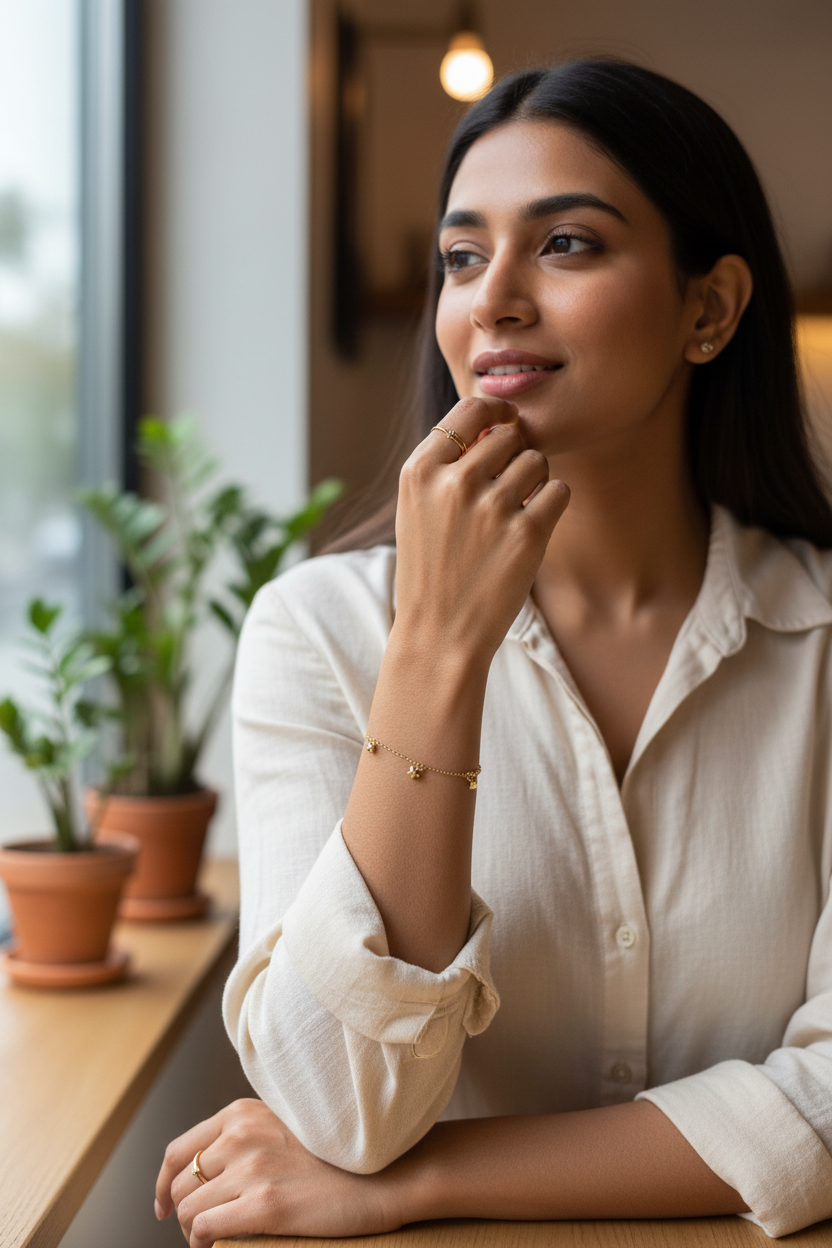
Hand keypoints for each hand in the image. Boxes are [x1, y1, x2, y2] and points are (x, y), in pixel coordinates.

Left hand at [155, 1098, 402, 1245]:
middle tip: (200, 1228)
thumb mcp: (284, 1125)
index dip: (164, 1182)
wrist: (384, 1174)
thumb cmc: (336, 1157)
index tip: (164, 1203)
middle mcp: (241, 1135)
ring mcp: (252, 1169)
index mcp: (243, 1113)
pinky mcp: (264, 1205)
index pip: (179, 1150)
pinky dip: (204, 1241)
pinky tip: (217, 1245)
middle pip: (180, 1182)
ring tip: (212, 1239)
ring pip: (188, 1208)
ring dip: (192, 1230)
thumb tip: (210, 1166)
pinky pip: (204, 1227)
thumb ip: (247, 1135)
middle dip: (182, 1210)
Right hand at [395, 396, 568, 663]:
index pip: (469, 409)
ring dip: (535, 481)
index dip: (496, 410)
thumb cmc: (430, 569)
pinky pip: (559, 491)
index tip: (507, 420)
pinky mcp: (527, 534)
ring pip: (537, 461)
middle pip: (509, 435)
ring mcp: (491, 508)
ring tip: (515, 514)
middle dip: (516, 454)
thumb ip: (446, 463)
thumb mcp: (416, 508)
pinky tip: (532, 528)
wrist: (437, 635)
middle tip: (507, 489)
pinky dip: (552, 504)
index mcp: (420, 471)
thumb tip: (497, 420)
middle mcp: (454, 483)